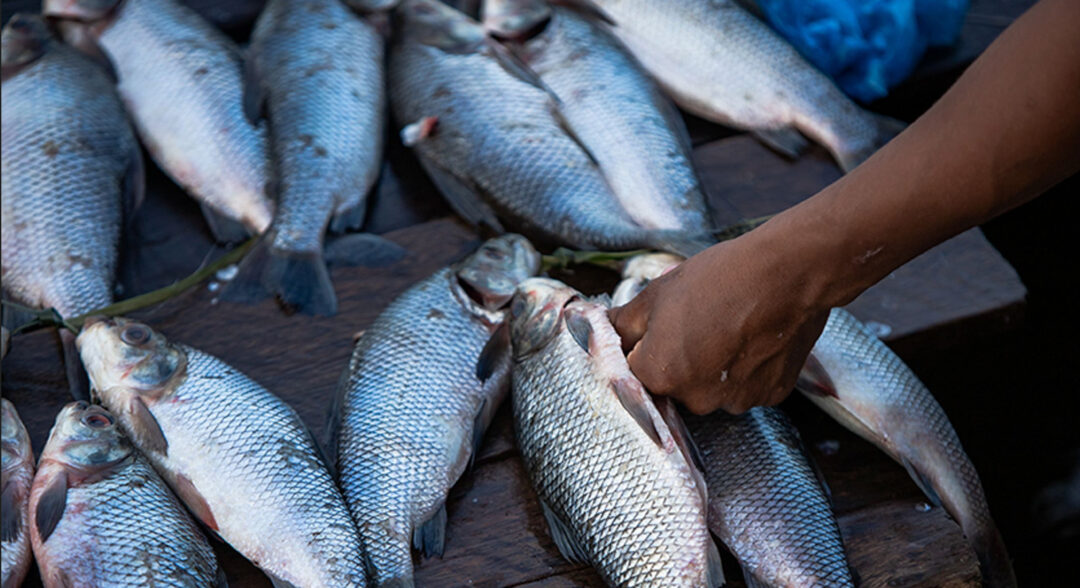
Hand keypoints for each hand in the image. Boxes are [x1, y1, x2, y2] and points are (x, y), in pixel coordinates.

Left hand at [608, 236, 829, 414]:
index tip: (657, 332)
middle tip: (697, 323)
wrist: (786, 272)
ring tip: (728, 327)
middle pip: (674, 386)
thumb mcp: (657, 293)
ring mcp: (736, 402)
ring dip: (712, 367)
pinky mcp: (769, 396)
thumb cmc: (718, 278)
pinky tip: (752, 338)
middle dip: (678, 360)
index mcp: (660, 375)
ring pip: (712, 389)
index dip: (641, 351)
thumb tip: (598, 331)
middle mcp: (696, 399)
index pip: (635, 374)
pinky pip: (746, 387)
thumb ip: (621, 323)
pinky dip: (746, 369)